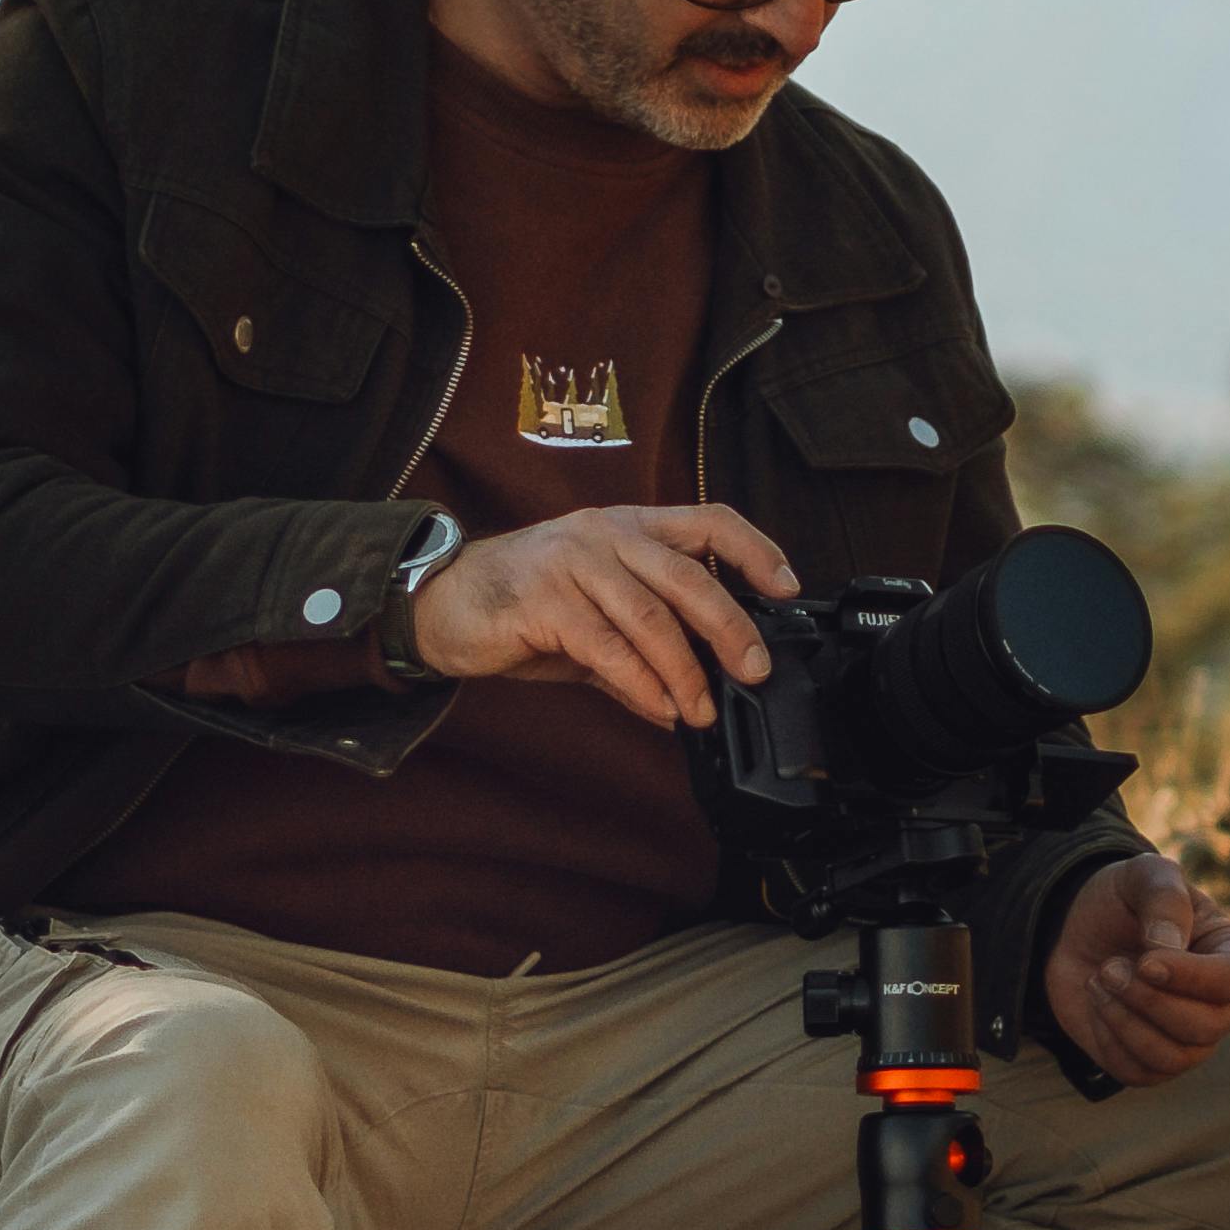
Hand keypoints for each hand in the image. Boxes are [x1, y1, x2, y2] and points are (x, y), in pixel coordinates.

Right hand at [410, 504, 798, 729]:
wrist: (442, 603)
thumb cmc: (524, 606)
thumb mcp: (595, 616)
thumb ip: (645, 644)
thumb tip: (696, 693)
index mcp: (629, 526)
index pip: (709, 521)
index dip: (755, 550)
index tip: (787, 587)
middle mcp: (606, 533)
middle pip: (688, 575)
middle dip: (730, 627)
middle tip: (752, 670)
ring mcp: (574, 562)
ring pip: (650, 616)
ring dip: (684, 671)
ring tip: (700, 709)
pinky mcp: (544, 601)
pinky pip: (607, 647)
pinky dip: (640, 684)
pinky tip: (659, 708)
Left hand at [1043, 853, 1229, 1084]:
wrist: (1078, 929)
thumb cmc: (1123, 899)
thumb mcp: (1144, 876)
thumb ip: (1164, 899)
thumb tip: (1166, 948)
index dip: (1193, 977)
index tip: (1146, 961)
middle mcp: (1221, 1004)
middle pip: (1206, 1028)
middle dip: (1148, 1000)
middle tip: (1109, 967)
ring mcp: (1189, 1038)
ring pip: (1173, 1058)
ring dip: (1125, 1020)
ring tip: (1100, 979)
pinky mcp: (1151, 1061)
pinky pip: (1138, 1072)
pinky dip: (1108, 1039)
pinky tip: (1098, 1003)